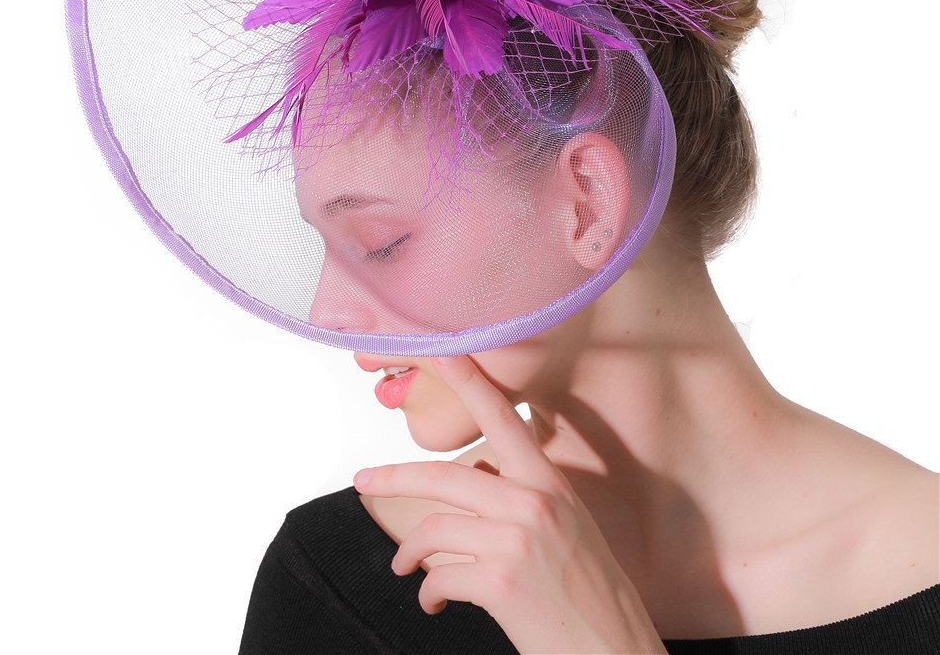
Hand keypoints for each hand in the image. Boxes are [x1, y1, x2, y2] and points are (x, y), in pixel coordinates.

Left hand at [352, 355, 666, 654]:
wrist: (613, 650)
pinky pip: (439, 577)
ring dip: (408, 554)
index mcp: (547, 482)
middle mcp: (532, 503)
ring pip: (432, 530)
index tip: (442, 352)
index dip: (470, 382)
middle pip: (442, 475)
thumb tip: (473, 483)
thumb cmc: (587, 590)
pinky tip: (435, 604)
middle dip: (394, 477)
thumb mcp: (565, 525)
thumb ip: (521, 495)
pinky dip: (428, 594)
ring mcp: (516, 542)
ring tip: (404, 568)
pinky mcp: (501, 584)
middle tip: (363, 480)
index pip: (502, 419)